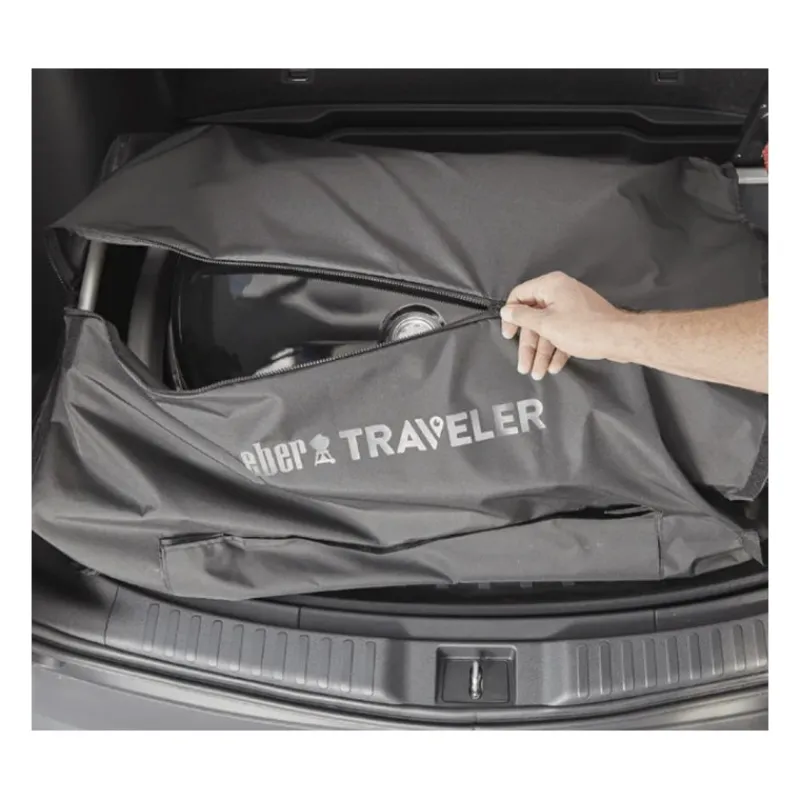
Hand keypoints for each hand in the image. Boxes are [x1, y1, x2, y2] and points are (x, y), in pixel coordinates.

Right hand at [500, 271, 626, 377]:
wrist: (620, 338)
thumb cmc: (581, 329)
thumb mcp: (546, 324)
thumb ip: (523, 317)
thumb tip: (506, 311)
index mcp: (550, 286)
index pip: (519, 295)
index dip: (510, 316)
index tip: (508, 336)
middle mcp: (559, 292)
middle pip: (534, 319)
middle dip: (529, 346)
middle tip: (523, 367)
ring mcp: (572, 307)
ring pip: (549, 329)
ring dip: (542, 353)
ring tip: (538, 374)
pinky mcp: (581, 321)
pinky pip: (563, 333)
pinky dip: (557, 350)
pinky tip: (554, 368)